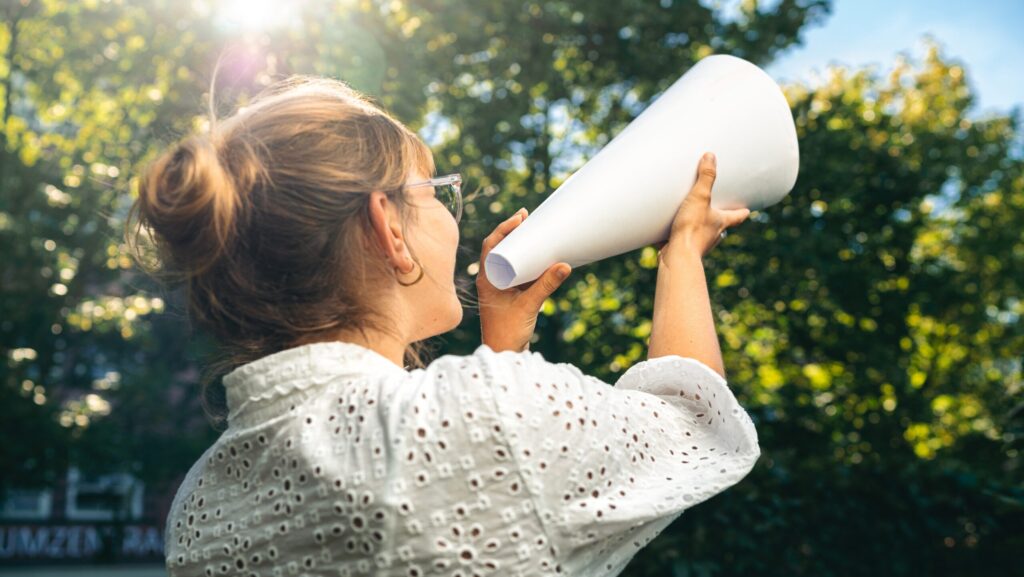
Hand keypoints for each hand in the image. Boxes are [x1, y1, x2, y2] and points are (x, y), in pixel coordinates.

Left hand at [476, 207, 571, 351]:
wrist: (504, 355)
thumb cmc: (508, 333)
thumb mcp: (529, 305)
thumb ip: (546, 286)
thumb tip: (565, 265)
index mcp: (486, 279)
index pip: (491, 245)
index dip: (504, 227)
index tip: (520, 216)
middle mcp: (490, 280)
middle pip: (499, 248)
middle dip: (513, 231)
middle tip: (528, 216)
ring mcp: (500, 287)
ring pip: (509, 259)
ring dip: (520, 244)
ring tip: (535, 229)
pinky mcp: (510, 295)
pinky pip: (518, 271)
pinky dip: (527, 261)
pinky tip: (539, 254)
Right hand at [655, 152, 750, 258]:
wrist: (677, 256)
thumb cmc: (692, 229)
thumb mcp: (700, 197)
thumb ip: (706, 177)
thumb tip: (711, 156)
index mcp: (721, 222)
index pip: (737, 216)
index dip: (742, 212)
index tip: (747, 210)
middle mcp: (713, 235)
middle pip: (721, 226)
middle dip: (718, 219)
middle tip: (715, 211)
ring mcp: (699, 244)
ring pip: (703, 234)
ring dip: (699, 227)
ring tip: (689, 216)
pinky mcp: (683, 248)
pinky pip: (684, 239)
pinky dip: (680, 234)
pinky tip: (669, 230)